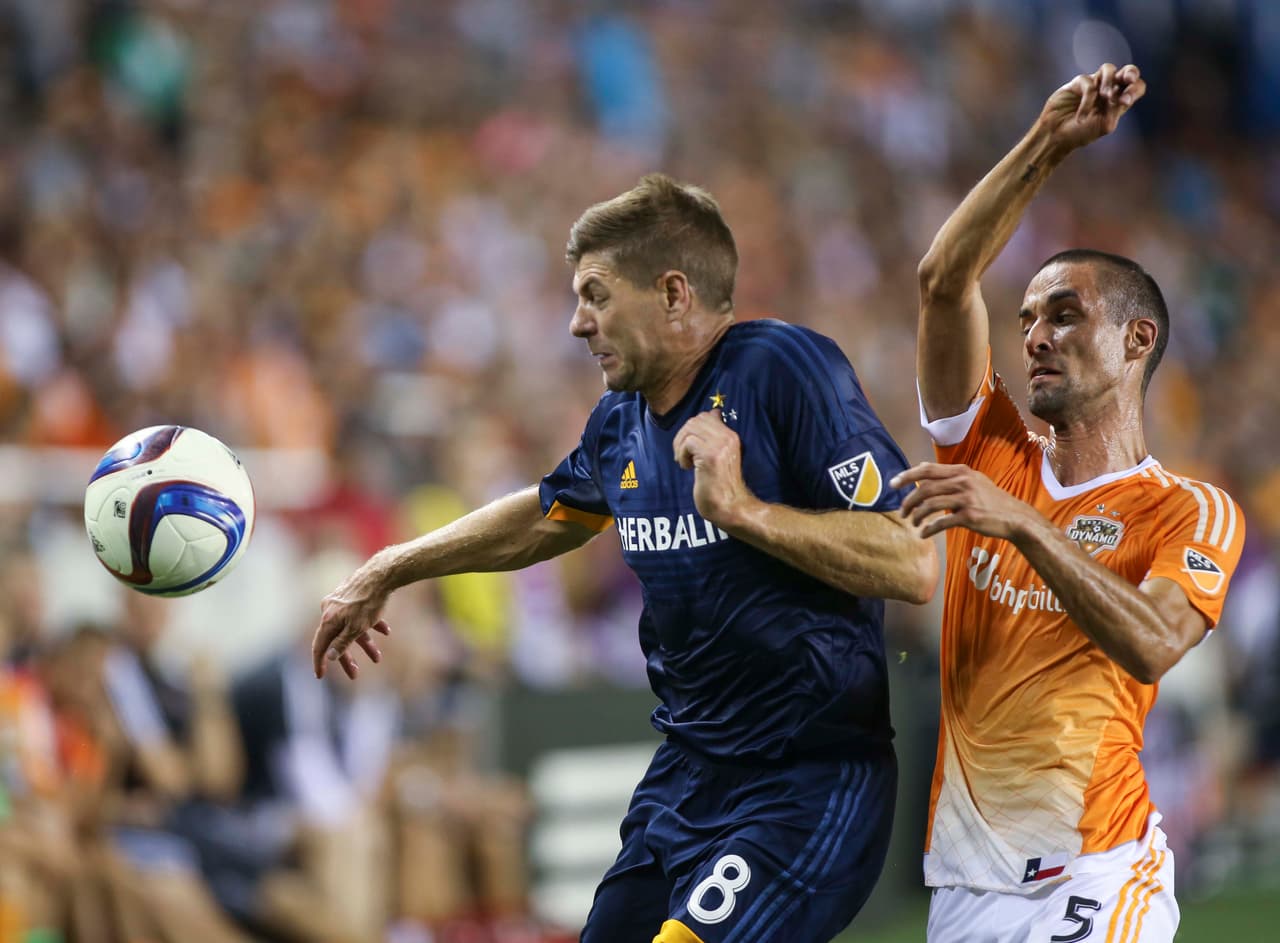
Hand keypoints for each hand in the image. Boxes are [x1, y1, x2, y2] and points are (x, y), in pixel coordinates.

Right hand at [313, 564, 392, 678]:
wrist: (381, 574)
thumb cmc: (369, 602)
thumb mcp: (356, 628)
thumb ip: (342, 643)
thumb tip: (329, 657)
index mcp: (328, 619)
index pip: (319, 645)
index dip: (319, 662)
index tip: (320, 676)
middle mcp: (331, 610)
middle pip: (336, 639)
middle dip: (347, 658)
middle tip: (355, 675)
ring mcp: (341, 602)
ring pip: (351, 628)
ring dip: (364, 643)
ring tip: (377, 658)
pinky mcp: (353, 596)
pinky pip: (360, 615)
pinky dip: (371, 625)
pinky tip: (385, 630)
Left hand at [673, 409, 754, 526]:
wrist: (730, 507)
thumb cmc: (720, 485)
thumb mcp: (719, 456)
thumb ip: (713, 439)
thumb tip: (711, 415)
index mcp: (731, 436)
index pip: (706, 416)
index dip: (692, 429)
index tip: (690, 448)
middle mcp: (728, 437)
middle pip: (696, 420)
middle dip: (682, 435)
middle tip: (683, 455)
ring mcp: (720, 446)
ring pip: (690, 429)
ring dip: (680, 445)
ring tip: (685, 461)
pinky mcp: (711, 456)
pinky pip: (688, 443)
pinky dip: (682, 455)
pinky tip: (687, 468)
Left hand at [891, 462, 1034, 540]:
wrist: (1015, 517)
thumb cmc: (991, 500)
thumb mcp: (974, 480)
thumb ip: (952, 476)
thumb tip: (924, 470)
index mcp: (961, 471)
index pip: (927, 470)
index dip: (907, 475)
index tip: (893, 484)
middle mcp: (963, 482)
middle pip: (925, 488)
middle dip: (908, 500)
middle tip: (901, 512)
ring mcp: (966, 499)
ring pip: (930, 505)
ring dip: (917, 515)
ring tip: (912, 523)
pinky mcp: (969, 516)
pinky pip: (941, 522)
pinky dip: (928, 529)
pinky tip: (923, 534)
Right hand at [1037, 63, 1145, 152]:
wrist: (1057, 136)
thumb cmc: (1081, 134)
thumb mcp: (1104, 125)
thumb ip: (1116, 108)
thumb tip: (1120, 92)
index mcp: (1119, 100)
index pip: (1136, 87)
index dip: (1135, 89)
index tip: (1125, 101)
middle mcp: (1109, 90)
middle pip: (1127, 71)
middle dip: (1130, 73)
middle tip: (1128, 80)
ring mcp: (1093, 84)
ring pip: (1109, 69)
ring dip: (1109, 81)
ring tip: (1105, 96)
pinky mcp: (1077, 83)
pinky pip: (1088, 83)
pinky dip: (1087, 100)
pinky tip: (1081, 115)